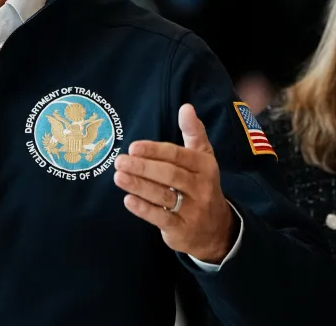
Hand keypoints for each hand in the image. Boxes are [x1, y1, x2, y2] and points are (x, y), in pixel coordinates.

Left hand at [114, 103, 236, 263]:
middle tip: (120, 161)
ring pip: (163, 195)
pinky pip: (161, 218)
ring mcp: (193, 210)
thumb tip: (186, 107)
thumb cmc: (202, 185)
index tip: (133, 147)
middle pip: (170, 174)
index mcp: (205, 166)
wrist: (217, 229)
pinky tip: (128, 200)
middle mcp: (201, 187)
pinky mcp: (182, 230)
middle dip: (143, 167)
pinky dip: (144, 209)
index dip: (155, 151)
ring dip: (139, 186)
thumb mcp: (203, 158)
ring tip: (118, 177)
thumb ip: (194, 132)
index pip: (178, 155)